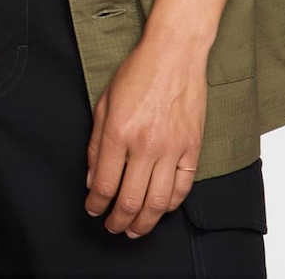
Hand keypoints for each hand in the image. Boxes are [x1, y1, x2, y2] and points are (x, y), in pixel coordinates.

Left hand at [84, 35, 206, 237]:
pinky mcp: (192, 149)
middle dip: (118, 220)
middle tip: (112, 227)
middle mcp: (145, 145)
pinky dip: (170, 206)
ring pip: (157, 202)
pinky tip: (159, 209)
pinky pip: (182, 189)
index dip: (96, 204)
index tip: (93, 209)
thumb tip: (92, 178)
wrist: (174, 54)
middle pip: (130, 200)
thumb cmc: (137, 72)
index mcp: (119, 131)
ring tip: (134, 229)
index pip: (104, 183)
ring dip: (144, 223)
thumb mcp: (105, 101)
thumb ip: (96, 143)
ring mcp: (172, 149)